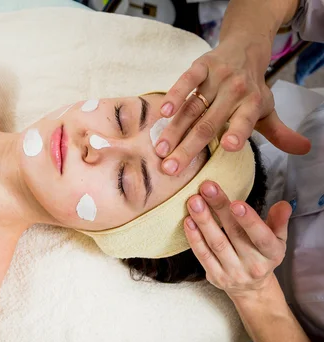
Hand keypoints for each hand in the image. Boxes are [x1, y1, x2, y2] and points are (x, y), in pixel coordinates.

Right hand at [156, 36, 310, 175]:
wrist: (245, 48)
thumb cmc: (251, 88)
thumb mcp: (266, 109)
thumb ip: (280, 132)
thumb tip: (304, 149)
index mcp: (252, 104)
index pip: (245, 121)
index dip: (238, 132)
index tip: (228, 146)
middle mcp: (235, 91)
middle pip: (208, 124)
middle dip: (188, 148)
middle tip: (171, 168)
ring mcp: (217, 78)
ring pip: (192, 108)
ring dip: (174, 130)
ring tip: (160, 150)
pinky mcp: (201, 66)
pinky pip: (186, 81)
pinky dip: (174, 95)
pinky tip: (163, 112)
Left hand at [183, 181, 291, 298]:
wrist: (251, 289)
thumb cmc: (262, 255)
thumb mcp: (277, 240)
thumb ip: (279, 221)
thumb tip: (283, 204)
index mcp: (272, 254)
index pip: (262, 237)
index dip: (249, 220)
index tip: (236, 203)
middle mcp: (253, 265)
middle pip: (234, 234)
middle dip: (219, 209)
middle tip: (207, 188)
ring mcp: (233, 273)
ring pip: (216, 244)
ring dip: (203, 221)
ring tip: (194, 201)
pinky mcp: (216, 276)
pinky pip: (203, 255)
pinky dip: (194, 238)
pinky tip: (188, 221)